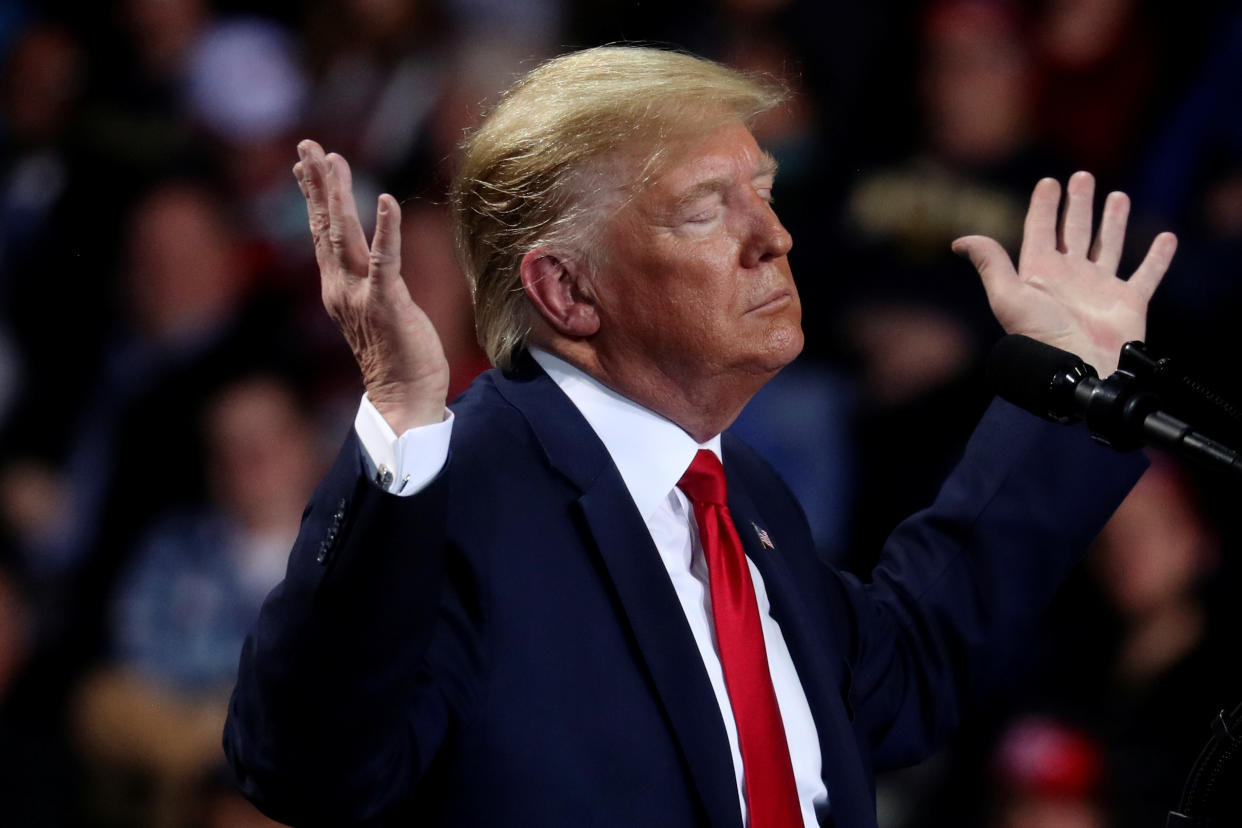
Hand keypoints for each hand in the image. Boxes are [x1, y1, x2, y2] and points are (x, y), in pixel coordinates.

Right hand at [294, 140, 448, 431]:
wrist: (402, 399)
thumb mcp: (374, 314)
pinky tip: (386, 200)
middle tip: (308, 146)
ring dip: (337, 194)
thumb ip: (368, 285)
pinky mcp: (387, 303)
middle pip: (324, 226)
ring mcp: (360, 295)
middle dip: (316, 183)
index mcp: (338, 289)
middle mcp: (341, 288)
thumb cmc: (397, 358)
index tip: (306, 164)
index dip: (314, 197)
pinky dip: (385, 229)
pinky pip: (384, 260)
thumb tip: (370, 261)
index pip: (322, 234)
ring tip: (332, 159)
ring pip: (343, 235)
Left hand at [952, 171, 1177, 374]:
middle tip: (1082, 177)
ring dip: (1114, 222)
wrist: (1078, 368)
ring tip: (1118, 196)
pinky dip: (1158, 257)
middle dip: (1078, 204)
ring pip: (1108, 245)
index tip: (1048, 181)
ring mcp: (1100, 288)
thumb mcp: (1008, 296)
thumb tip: (960, 241)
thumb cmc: (1040, 335)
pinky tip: (1166, 237)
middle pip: (1075, 231)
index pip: (1041, 230)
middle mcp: (1070, 277)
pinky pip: (1147, 274)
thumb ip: (990, 264)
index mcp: (1041, 273)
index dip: (1044, 206)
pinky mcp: (1129, 302)